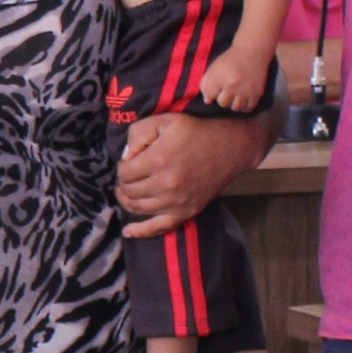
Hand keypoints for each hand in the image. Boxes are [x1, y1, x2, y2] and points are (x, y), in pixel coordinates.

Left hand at [117, 108, 262, 240]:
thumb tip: (124, 157)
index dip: (122, 165)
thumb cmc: (195, 131)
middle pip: (129, 191)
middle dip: (124, 182)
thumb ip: (138, 134)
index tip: (130, 160)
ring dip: (127, 200)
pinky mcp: (186, 212)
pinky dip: (140, 231)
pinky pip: (159, 228)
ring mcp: (176, 202)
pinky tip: (127, 232)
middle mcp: (166, 185)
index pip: (124, 172)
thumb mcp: (165, 120)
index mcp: (158, 160)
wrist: (229, 148)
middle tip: (129, 174)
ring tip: (126, 190)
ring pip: (137, 208)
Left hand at [195, 42, 271, 115]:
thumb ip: (206, 84)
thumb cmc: (230, 60)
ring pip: (236, 108)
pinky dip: (244, 106)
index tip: (217, 86)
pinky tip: (243, 99)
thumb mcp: (213, 68)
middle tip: (226, 90)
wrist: (252, 52)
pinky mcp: (257, 93)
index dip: (212, 92)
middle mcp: (232, 85)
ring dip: (233, 103)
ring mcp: (246, 90)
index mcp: (220, 77)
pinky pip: (248, 108)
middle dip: (222, 98)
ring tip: (235, 95)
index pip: (210, 95)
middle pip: (223, 103)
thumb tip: (207, 101)